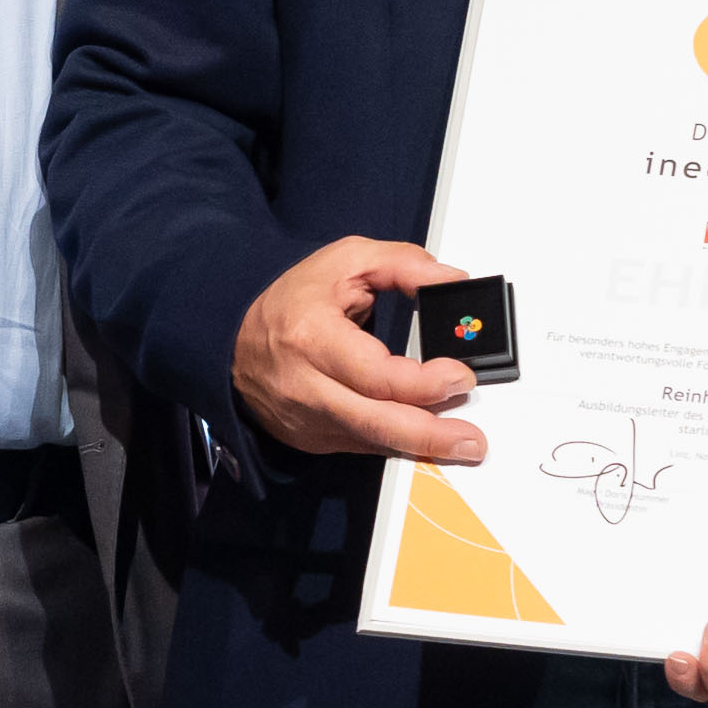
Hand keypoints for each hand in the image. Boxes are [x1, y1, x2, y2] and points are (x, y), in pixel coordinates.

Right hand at [231, 237, 486, 461]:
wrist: (234, 343)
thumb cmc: (291, 301)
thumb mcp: (345, 261)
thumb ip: (402, 264)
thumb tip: (452, 281)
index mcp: (311, 337)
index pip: (375, 374)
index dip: (424, 382)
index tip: (460, 376)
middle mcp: (306, 386)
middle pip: (376, 422)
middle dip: (431, 435)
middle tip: (472, 440)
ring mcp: (307, 419)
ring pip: (372, 442)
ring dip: (422, 446)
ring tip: (462, 445)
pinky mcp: (312, 439)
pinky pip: (363, 446)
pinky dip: (396, 443)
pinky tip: (426, 441)